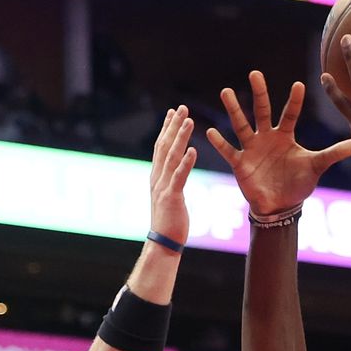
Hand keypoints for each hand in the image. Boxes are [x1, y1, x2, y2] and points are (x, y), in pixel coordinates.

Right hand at [150, 106, 197, 243]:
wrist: (163, 243)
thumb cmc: (170, 222)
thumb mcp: (169, 197)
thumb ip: (171, 182)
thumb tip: (175, 172)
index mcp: (157, 176)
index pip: (161, 147)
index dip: (167, 128)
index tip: (173, 112)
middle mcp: (157, 178)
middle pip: (164, 146)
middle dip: (173, 126)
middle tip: (182, 107)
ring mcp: (163, 187)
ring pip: (171, 157)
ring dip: (180, 137)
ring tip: (189, 121)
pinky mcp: (171, 197)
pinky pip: (179, 177)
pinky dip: (186, 162)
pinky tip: (193, 150)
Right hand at [207, 72, 350, 215]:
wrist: (280, 205)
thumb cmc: (298, 183)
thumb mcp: (317, 166)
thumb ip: (335, 152)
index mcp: (285, 136)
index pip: (290, 114)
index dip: (294, 101)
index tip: (299, 84)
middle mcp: (267, 137)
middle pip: (262, 111)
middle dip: (259, 93)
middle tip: (255, 73)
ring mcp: (251, 149)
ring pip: (242, 125)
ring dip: (234, 110)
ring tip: (226, 91)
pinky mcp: (240, 164)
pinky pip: (228, 151)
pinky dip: (220, 142)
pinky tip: (209, 131)